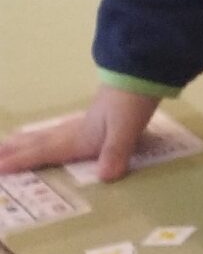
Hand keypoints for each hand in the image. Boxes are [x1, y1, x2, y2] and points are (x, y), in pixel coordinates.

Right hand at [0, 84, 160, 181]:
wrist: (138, 76)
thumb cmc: (130, 103)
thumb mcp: (126, 129)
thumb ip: (115, 152)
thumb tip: (104, 176)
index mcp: (78, 136)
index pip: (44, 151)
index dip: (22, 160)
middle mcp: (74, 130)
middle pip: (38, 142)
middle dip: (14, 151)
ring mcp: (81, 123)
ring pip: (46, 135)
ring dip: (25, 142)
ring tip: (7, 145)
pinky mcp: (92, 120)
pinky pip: (59, 132)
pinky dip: (46, 137)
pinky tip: (49, 136)